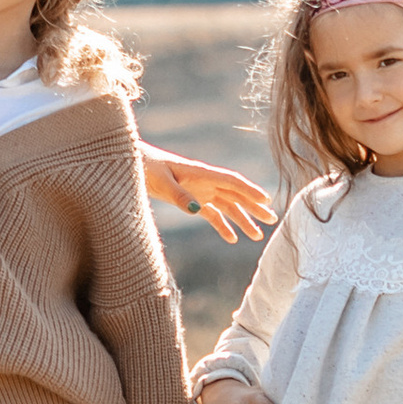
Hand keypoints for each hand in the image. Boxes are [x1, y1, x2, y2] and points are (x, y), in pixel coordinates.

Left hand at [142, 145, 276, 241]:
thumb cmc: (145, 168)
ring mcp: (199, 190)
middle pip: (235, 195)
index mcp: (201, 173)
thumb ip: (179, 195)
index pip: (231, 181)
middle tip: (272, 220)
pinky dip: (222, 225)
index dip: (250, 190)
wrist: (130, 164)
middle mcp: (204, 181)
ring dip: (242, 220)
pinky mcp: (190, 199)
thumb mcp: (161, 182)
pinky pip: (211, 214)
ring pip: (227, 206)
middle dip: (254, 207)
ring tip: (258, 236)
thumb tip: (198, 209)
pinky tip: (232, 239)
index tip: (267, 200)